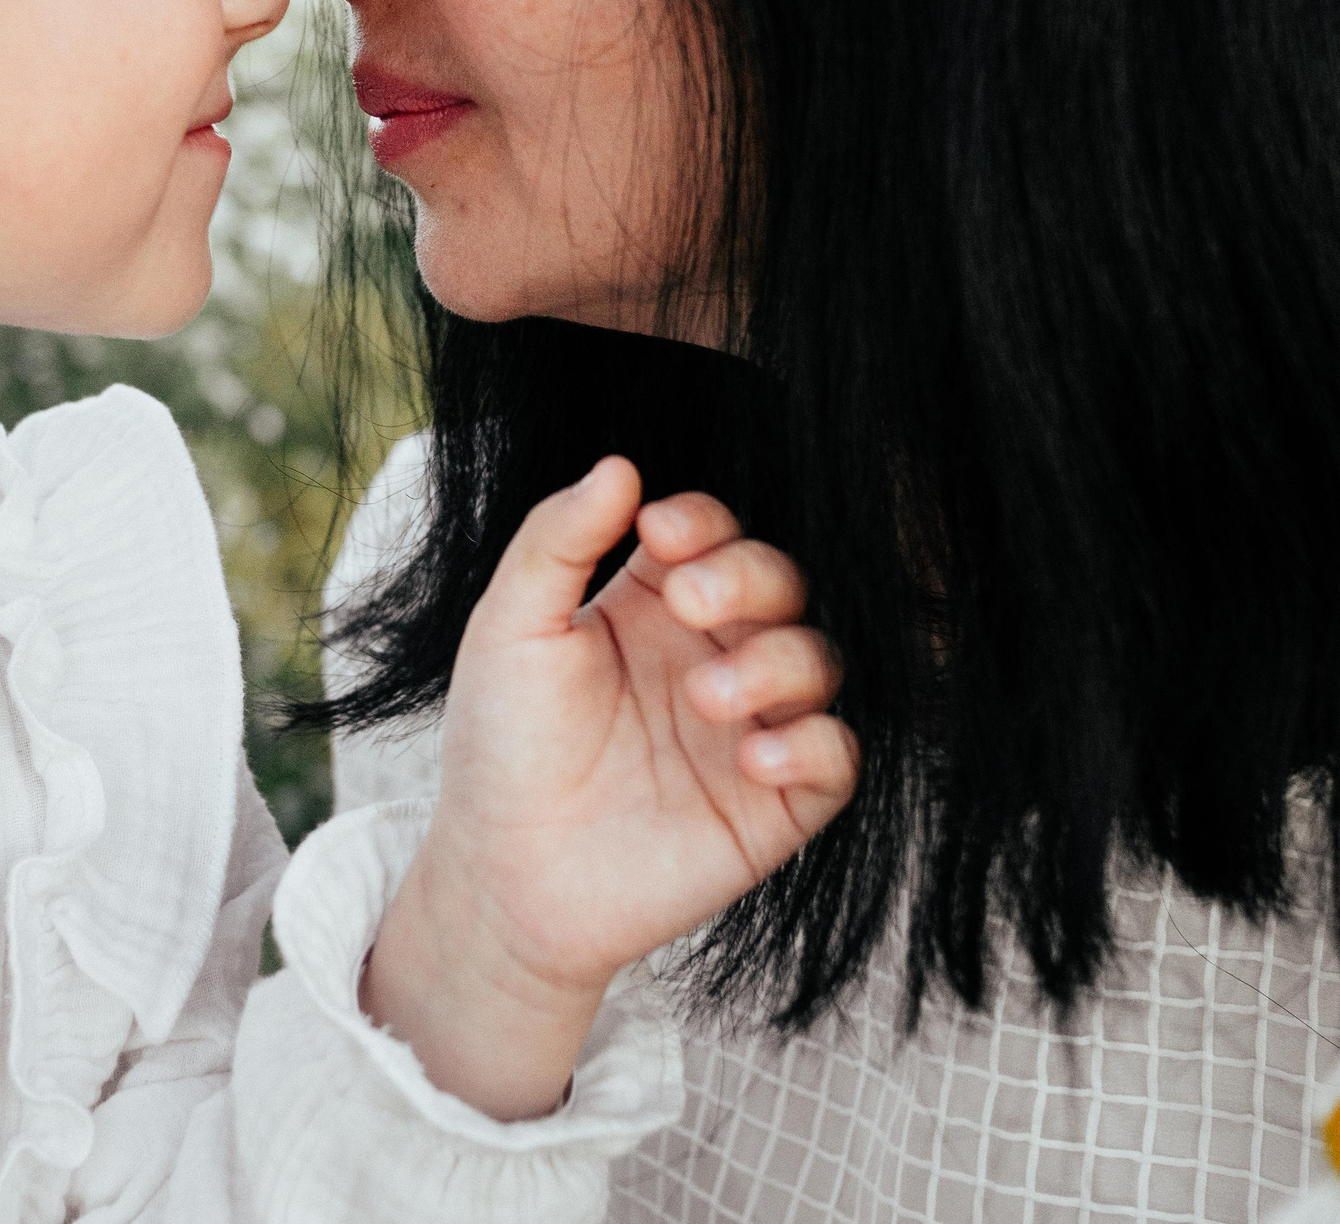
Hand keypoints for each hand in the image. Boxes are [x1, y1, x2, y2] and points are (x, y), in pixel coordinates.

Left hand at [359, 458, 857, 1119]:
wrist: (504, 876)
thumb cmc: (501, 747)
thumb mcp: (511, 628)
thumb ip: (558, 541)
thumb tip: (620, 463)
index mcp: (653, 605)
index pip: (714, 533)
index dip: (704, 523)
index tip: (658, 534)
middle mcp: (712, 654)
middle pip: (781, 582)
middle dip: (748, 578)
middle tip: (690, 603)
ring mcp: (750, 727)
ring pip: (820, 659)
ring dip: (777, 661)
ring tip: (707, 697)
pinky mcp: (776, 804)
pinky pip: (838, 756)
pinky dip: (813, 744)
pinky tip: (754, 755)